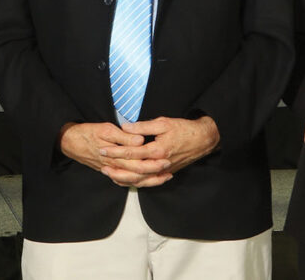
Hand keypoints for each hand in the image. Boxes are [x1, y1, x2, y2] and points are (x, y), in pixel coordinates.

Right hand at [60, 121, 168, 187]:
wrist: (68, 141)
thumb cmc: (86, 133)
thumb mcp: (104, 130)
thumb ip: (123, 137)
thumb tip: (140, 141)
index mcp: (115, 156)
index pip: (138, 162)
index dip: (153, 162)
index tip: (166, 158)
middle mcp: (114, 167)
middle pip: (138, 174)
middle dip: (155, 173)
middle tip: (169, 169)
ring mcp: (111, 170)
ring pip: (133, 180)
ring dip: (148, 180)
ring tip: (163, 177)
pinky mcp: (108, 170)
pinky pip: (124, 180)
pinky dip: (136, 182)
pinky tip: (144, 180)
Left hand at [100, 116, 219, 186]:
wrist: (203, 140)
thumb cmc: (184, 129)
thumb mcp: (163, 123)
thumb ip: (143, 127)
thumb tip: (125, 127)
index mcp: (157, 150)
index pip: (131, 153)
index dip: (116, 151)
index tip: (103, 149)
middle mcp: (159, 164)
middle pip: (133, 171)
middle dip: (116, 168)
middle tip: (101, 165)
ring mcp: (163, 171)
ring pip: (140, 180)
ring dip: (124, 178)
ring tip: (110, 174)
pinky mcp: (166, 173)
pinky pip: (148, 182)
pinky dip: (136, 182)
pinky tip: (126, 180)